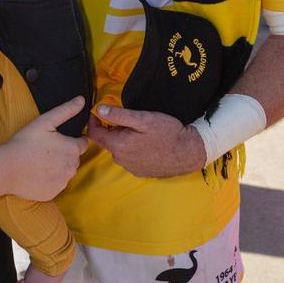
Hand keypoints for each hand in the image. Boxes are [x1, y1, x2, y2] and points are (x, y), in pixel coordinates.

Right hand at [6, 97, 87, 199]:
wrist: (7, 168)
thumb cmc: (26, 142)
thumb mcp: (46, 121)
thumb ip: (66, 110)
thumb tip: (81, 100)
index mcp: (72, 149)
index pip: (83, 143)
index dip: (73, 139)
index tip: (59, 139)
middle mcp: (72, 167)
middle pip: (74, 158)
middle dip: (65, 153)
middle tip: (46, 149)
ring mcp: (63, 182)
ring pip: (65, 172)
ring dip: (58, 166)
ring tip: (40, 161)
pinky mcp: (53, 193)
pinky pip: (56, 184)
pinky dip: (50, 179)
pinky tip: (37, 173)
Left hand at [87, 105, 205, 177]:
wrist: (189, 153)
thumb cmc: (167, 133)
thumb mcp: (143, 118)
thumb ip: (119, 115)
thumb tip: (98, 109)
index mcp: (118, 146)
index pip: (94, 134)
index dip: (94, 121)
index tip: (99, 111)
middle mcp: (121, 160)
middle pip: (108, 141)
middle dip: (114, 129)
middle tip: (131, 120)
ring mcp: (130, 168)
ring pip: (119, 149)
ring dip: (124, 139)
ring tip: (141, 131)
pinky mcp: (140, 172)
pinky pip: (129, 158)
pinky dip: (132, 149)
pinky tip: (147, 144)